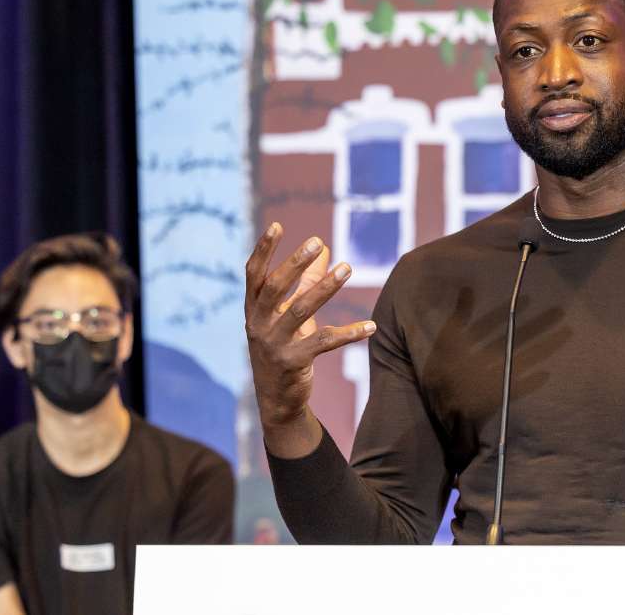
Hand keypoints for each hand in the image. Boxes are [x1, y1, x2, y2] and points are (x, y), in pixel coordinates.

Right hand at [244, 222, 374, 438]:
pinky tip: (371, 326)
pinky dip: (350, 333)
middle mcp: (258, 324)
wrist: (276, 399)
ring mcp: (274, 344)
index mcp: (254, 310)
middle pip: (274, 288)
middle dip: (295, 263)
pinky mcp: (293, 362)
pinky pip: (324, 343)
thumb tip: (325, 248)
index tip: (277, 225)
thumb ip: (305, 281)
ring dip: (325, 288)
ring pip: (301, 311)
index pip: (254, 275)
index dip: (263, 250)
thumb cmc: (284, 346)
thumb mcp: (290, 314)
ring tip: (347, 268)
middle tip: (317, 242)